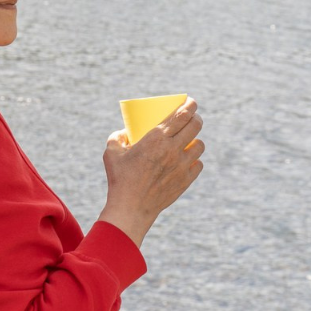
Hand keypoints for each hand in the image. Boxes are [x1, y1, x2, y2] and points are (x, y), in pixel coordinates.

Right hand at [98, 97, 205, 246]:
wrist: (131, 207)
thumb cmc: (119, 179)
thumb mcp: (111, 154)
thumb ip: (116, 138)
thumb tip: (124, 133)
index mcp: (156, 139)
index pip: (181, 115)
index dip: (190, 105)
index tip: (190, 102)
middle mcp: (173, 149)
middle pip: (195, 126)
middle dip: (196, 118)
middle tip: (191, 118)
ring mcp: (182, 165)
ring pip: (200, 145)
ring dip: (195, 140)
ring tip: (189, 141)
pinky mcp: (186, 180)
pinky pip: (198, 164)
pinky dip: (194, 160)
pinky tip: (187, 160)